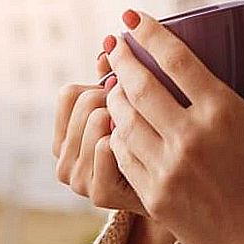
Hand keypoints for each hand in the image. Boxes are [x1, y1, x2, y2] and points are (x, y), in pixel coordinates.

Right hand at [52, 39, 148, 216]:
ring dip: (124, 115)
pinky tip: (147, 146)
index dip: (100, 86)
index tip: (127, 93)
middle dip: (117, 97)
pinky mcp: (98, 193)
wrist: (179, 197)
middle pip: (86, 102)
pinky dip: (125, 139)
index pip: (69, 93)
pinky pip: (107, 145)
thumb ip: (115, 78)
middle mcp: (64, 159)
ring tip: (149, 126)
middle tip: (145, 109)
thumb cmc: (155, 143)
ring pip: (96, 118)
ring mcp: (78, 179)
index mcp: (65, 135)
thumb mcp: (132, 107)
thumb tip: (107, 46)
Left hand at [104, 2, 243, 243]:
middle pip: (140, 84)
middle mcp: (192, 137)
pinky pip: (122, 152)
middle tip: (113, 42)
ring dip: (114, 94)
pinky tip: (118, 121)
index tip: (131, 15)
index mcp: (223, 111)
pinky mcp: (153, 194)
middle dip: (120, 57)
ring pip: (124, 118)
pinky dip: (116, 132)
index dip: (148, 31)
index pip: (175, 58)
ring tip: (114, 80)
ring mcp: (169, 167)